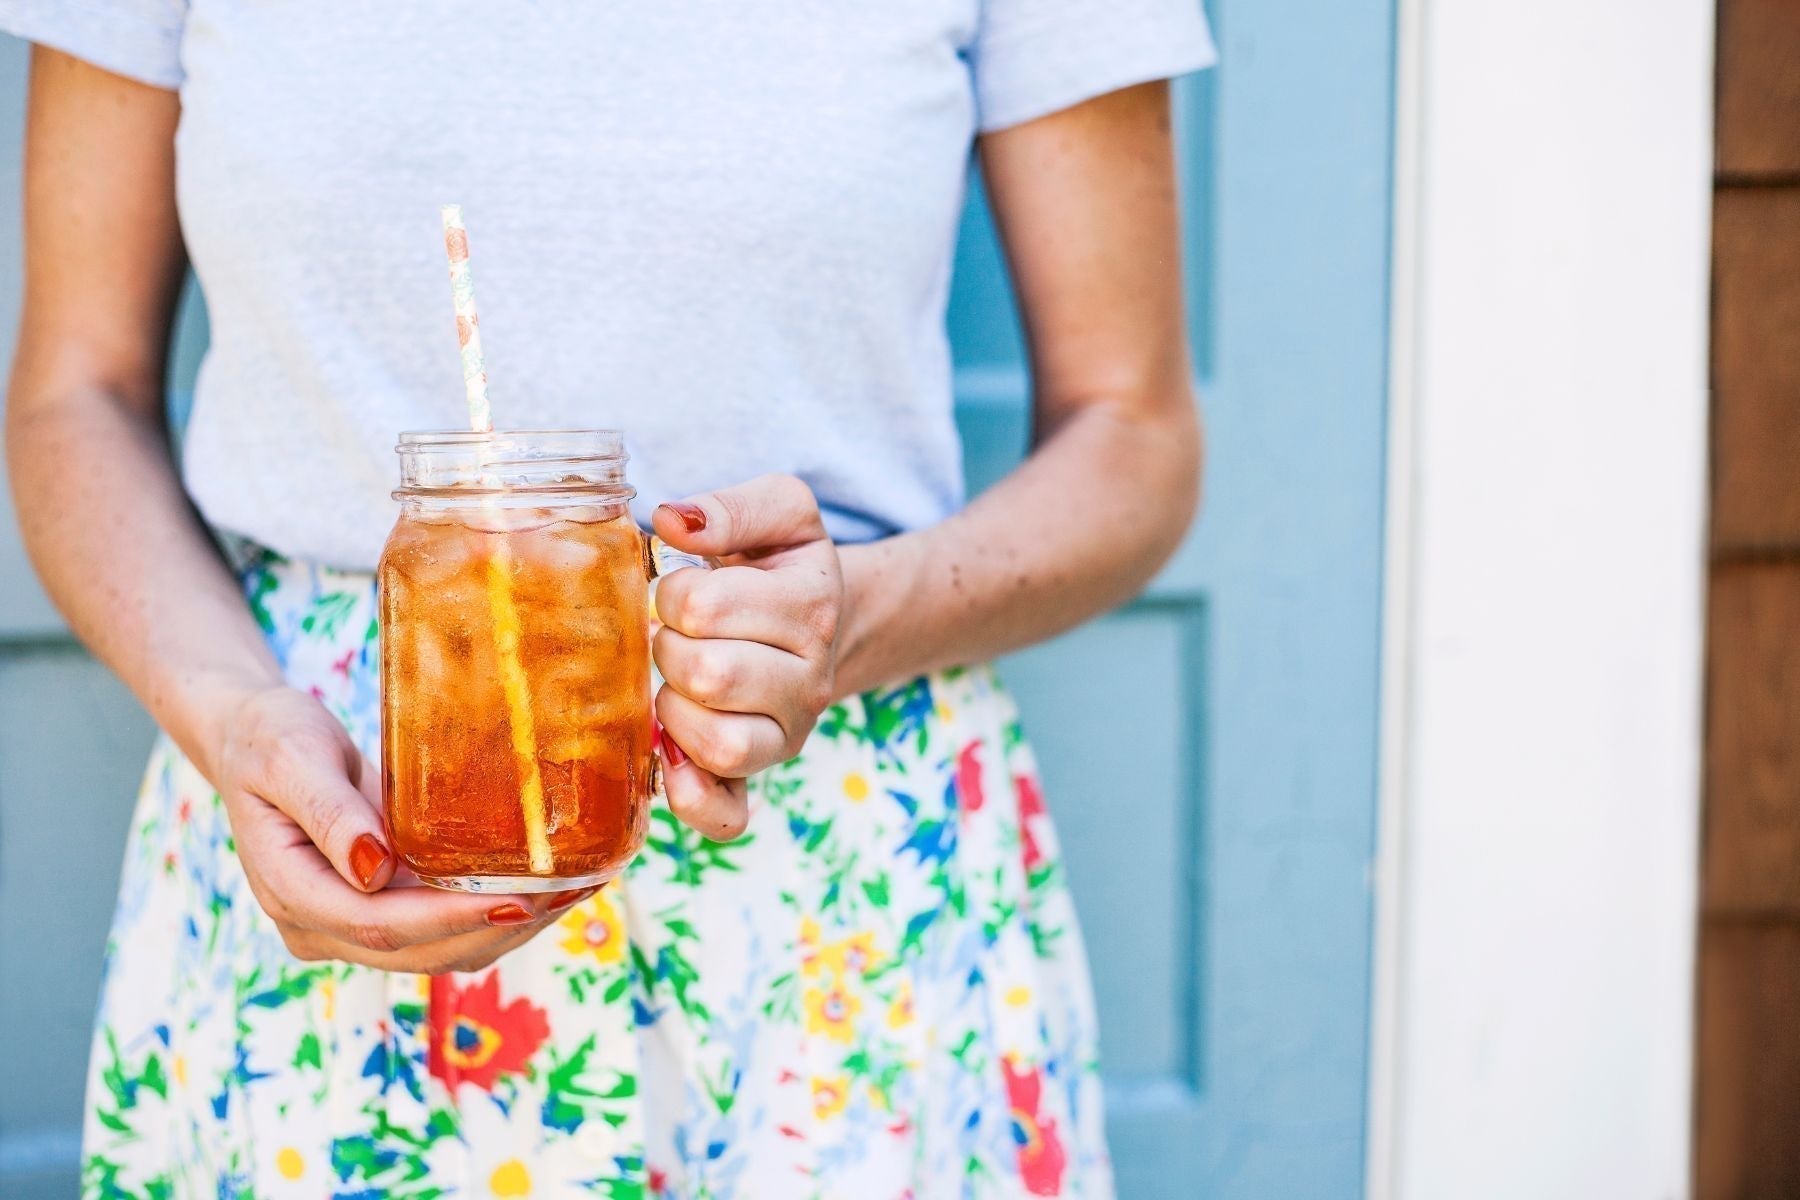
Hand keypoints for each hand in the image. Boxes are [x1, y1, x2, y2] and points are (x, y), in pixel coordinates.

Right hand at [212, 687, 591, 972]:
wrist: (256, 740)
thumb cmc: (269, 738)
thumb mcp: (290, 757)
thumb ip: (329, 812)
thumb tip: (374, 869)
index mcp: (291, 893)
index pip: (380, 926)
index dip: (450, 919)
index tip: (515, 900)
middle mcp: (320, 925)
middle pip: (419, 951)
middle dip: (496, 928)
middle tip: (567, 893)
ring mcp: (350, 924)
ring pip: (439, 950)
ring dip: (508, 928)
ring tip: (573, 890)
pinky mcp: (381, 909)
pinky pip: (443, 927)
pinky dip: (495, 913)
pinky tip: (545, 885)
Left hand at [651, 474, 844, 840]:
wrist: (822, 618)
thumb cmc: (783, 565)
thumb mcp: (780, 510)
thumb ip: (731, 506)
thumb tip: (672, 521)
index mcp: (811, 608)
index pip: (705, 606)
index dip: (672, 590)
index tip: (682, 586)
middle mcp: (809, 680)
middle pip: (708, 675)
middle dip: (668, 646)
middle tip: (673, 633)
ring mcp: (788, 734)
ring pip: (718, 745)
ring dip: (675, 709)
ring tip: (676, 680)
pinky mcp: (762, 773)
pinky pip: (728, 814)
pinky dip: (692, 797)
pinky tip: (671, 761)